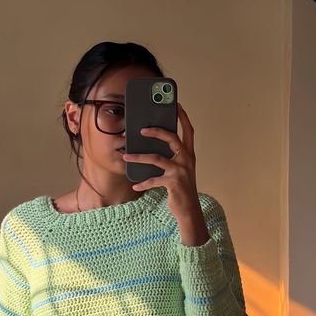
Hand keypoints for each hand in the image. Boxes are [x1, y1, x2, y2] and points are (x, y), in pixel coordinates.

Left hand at [123, 102, 200, 219]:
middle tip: (141, 130)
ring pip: (156, 158)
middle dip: (157, 131)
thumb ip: (171, 158)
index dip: (183, 117)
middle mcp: (187, 160)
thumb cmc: (182, 190)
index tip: (177, 104)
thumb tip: (152, 147)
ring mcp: (180, 171)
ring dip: (139, 157)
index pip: (188, 131)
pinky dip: (143, 183)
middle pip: (172, 138)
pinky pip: (154, 180)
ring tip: (126, 157)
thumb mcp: (180, 171)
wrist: (190, 211)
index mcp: (189, 155)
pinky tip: (135, 186)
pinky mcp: (173, 183)